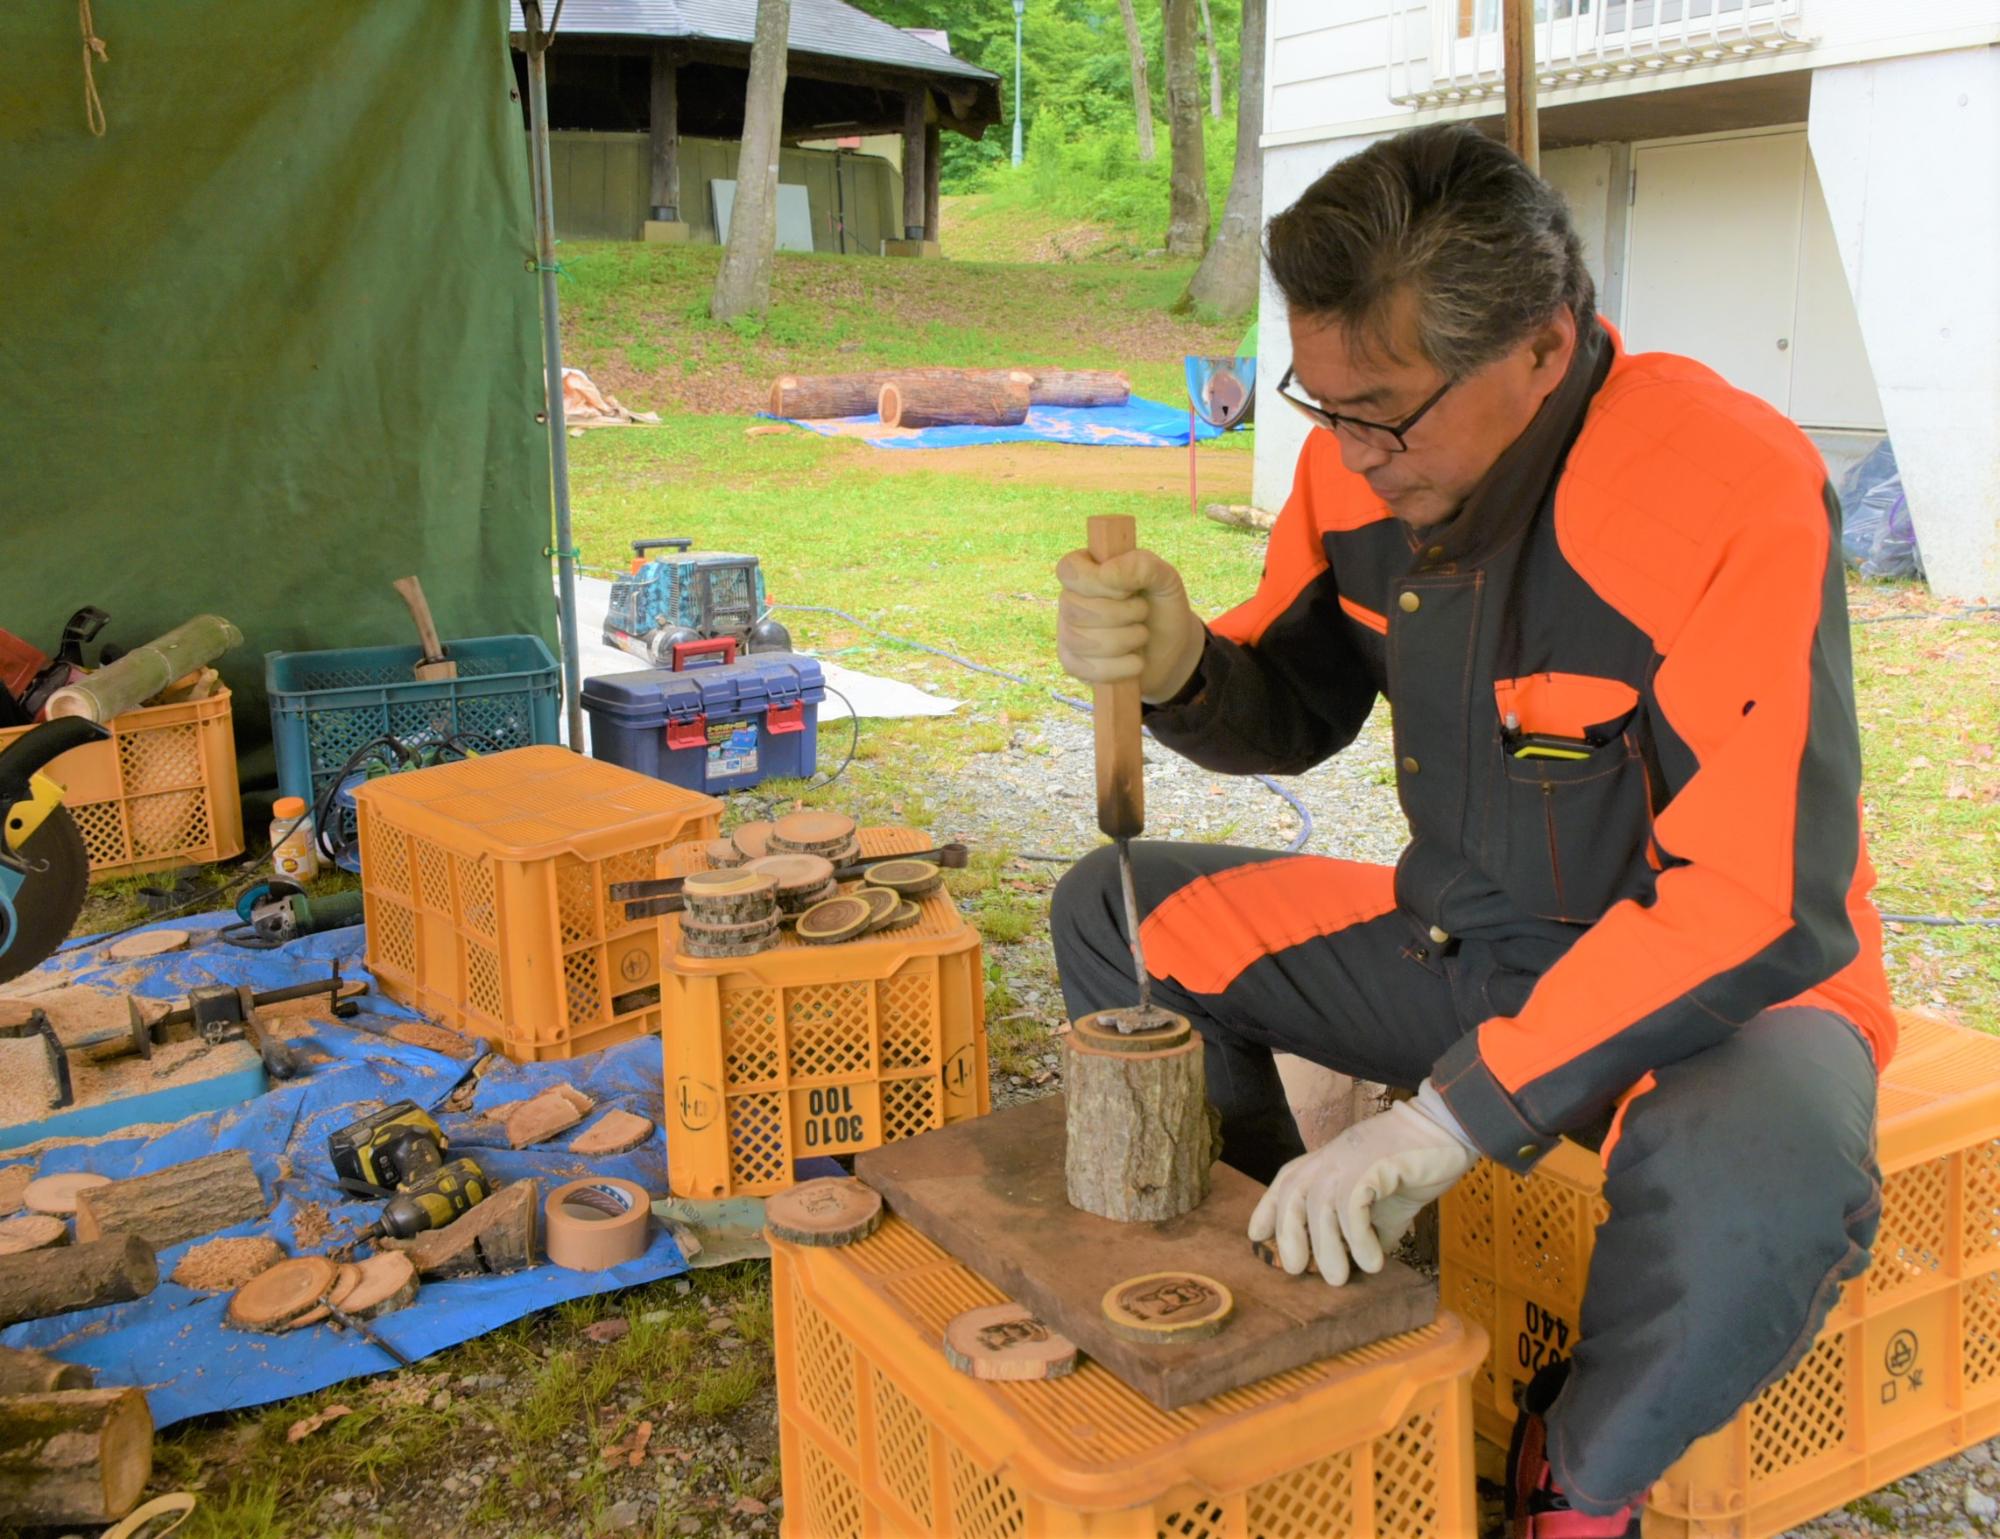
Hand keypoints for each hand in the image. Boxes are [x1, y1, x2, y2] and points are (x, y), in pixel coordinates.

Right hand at [1056, 546, 1205, 704]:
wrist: (1170, 649)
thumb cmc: (1162, 607)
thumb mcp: (1165, 579)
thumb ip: (1142, 566)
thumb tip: (1106, 572)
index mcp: (1085, 569)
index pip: (1069, 570)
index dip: (1098, 582)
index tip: (1129, 589)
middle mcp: (1069, 600)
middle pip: (1073, 608)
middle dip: (1120, 614)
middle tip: (1143, 612)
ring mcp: (1067, 633)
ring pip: (1081, 640)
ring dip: (1125, 640)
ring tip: (1141, 635)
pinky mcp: (1073, 664)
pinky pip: (1088, 669)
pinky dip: (1122, 667)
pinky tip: (1135, 660)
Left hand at [1247, 1097, 1476, 1285]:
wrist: (1450, 1130)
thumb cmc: (1418, 1162)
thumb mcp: (1389, 1201)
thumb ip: (1373, 1226)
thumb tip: (1367, 1262)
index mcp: (1332, 1159)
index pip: (1288, 1179)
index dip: (1269, 1207)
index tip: (1256, 1236)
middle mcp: (1333, 1156)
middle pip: (1292, 1191)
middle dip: (1288, 1232)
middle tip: (1295, 1269)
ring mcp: (1350, 1157)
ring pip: (1320, 1204)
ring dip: (1325, 1247)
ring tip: (1338, 1278)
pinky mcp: (1371, 1163)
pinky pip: (1351, 1206)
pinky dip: (1357, 1238)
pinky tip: (1371, 1261)